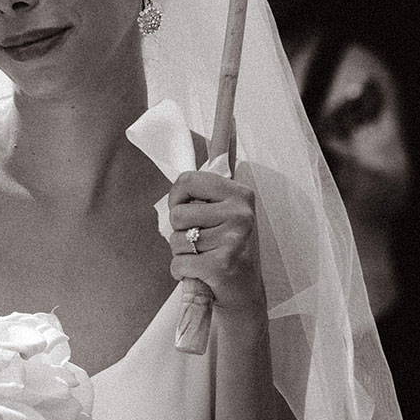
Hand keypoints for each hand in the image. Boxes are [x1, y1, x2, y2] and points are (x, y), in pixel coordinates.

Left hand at [167, 168, 265, 326]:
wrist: (245, 296)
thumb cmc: (227, 249)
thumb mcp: (224, 212)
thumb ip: (210, 186)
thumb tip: (228, 123)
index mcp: (240, 193)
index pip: (188, 179)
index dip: (177, 197)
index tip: (184, 209)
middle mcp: (241, 212)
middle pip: (177, 213)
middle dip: (177, 231)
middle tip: (196, 240)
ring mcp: (233, 239)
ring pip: (175, 240)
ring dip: (180, 253)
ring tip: (202, 257)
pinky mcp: (221, 265)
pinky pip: (178, 263)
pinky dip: (181, 272)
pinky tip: (201, 274)